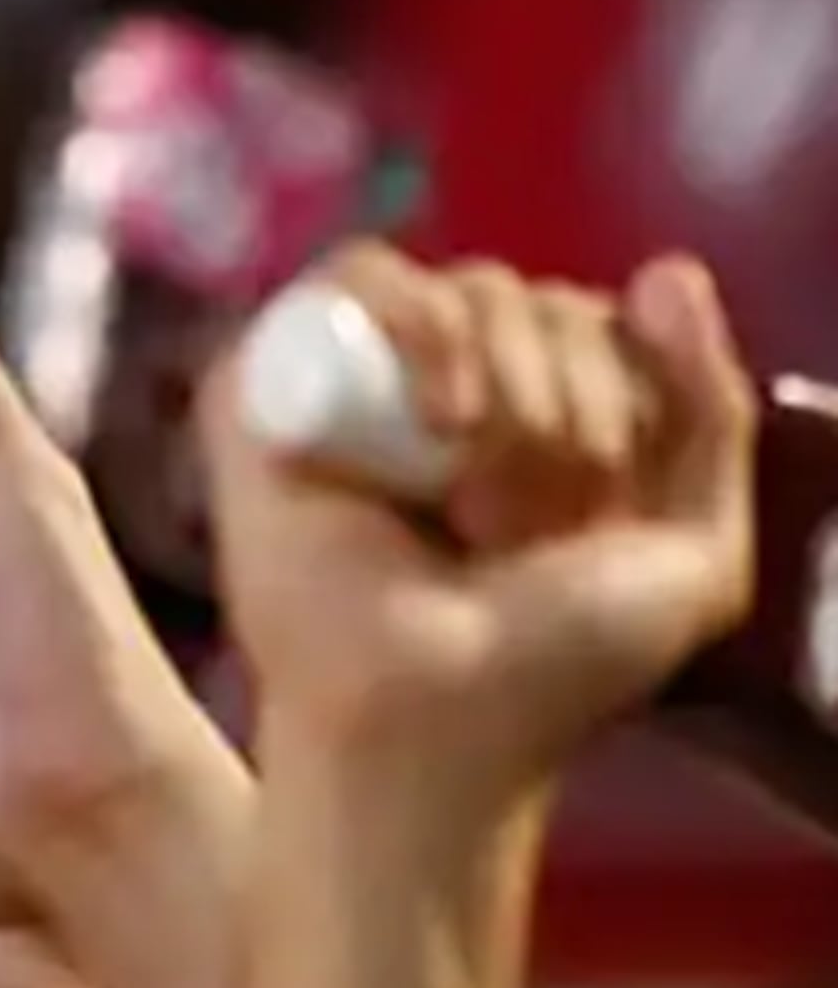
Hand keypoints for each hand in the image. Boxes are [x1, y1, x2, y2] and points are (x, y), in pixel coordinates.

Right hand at [208, 245, 756, 792]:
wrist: (427, 716)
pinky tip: (436, 419)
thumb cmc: (551, 665)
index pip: (602, 320)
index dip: (625, 385)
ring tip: (474, 480)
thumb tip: (666, 271)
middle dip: (567, 396)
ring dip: (505, 371)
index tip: (601, 499)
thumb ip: (712, 412)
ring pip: (462, 284)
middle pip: (539, 298)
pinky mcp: (275, 376)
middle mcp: (455, 389)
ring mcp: (362, 378)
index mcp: (547, 420)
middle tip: (531, 513)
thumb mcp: (693, 552)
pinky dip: (420, 323)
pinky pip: (355, 277)